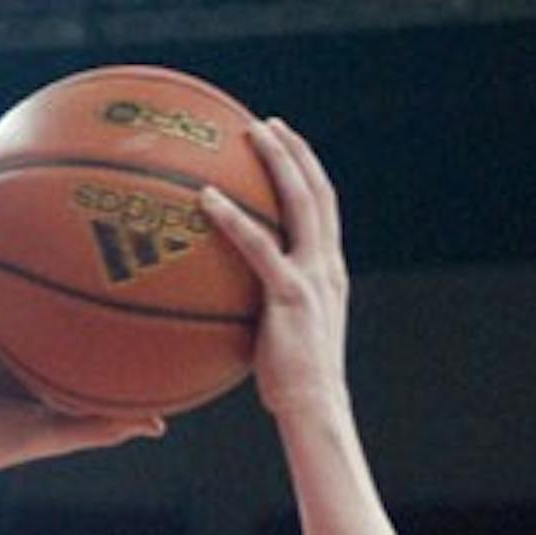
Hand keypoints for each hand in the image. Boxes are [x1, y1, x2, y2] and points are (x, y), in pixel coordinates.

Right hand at [0, 200, 163, 471]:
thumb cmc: (6, 442)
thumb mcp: (66, 428)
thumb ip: (108, 424)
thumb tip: (159, 425)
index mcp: (29, 341)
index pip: (58, 299)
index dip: (80, 271)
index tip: (112, 243)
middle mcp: (1, 320)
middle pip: (24, 266)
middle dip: (40, 232)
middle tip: (70, 196)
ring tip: (2, 177)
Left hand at [199, 117, 350, 423]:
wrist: (313, 408)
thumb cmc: (292, 387)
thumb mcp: (284, 339)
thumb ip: (268, 312)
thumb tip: (229, 307)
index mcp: (329, 274)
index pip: (324, 211)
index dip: (307, 174)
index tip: (287, 148)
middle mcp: (327, 267)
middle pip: (317, 191)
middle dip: (295, 152)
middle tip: (267, 125)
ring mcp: (313, 277)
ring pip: (299, 202)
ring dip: (276, 161)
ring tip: (248, 135)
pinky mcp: (290, 295)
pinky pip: (257, 245)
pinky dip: (231, 217)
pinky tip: (205, 198)